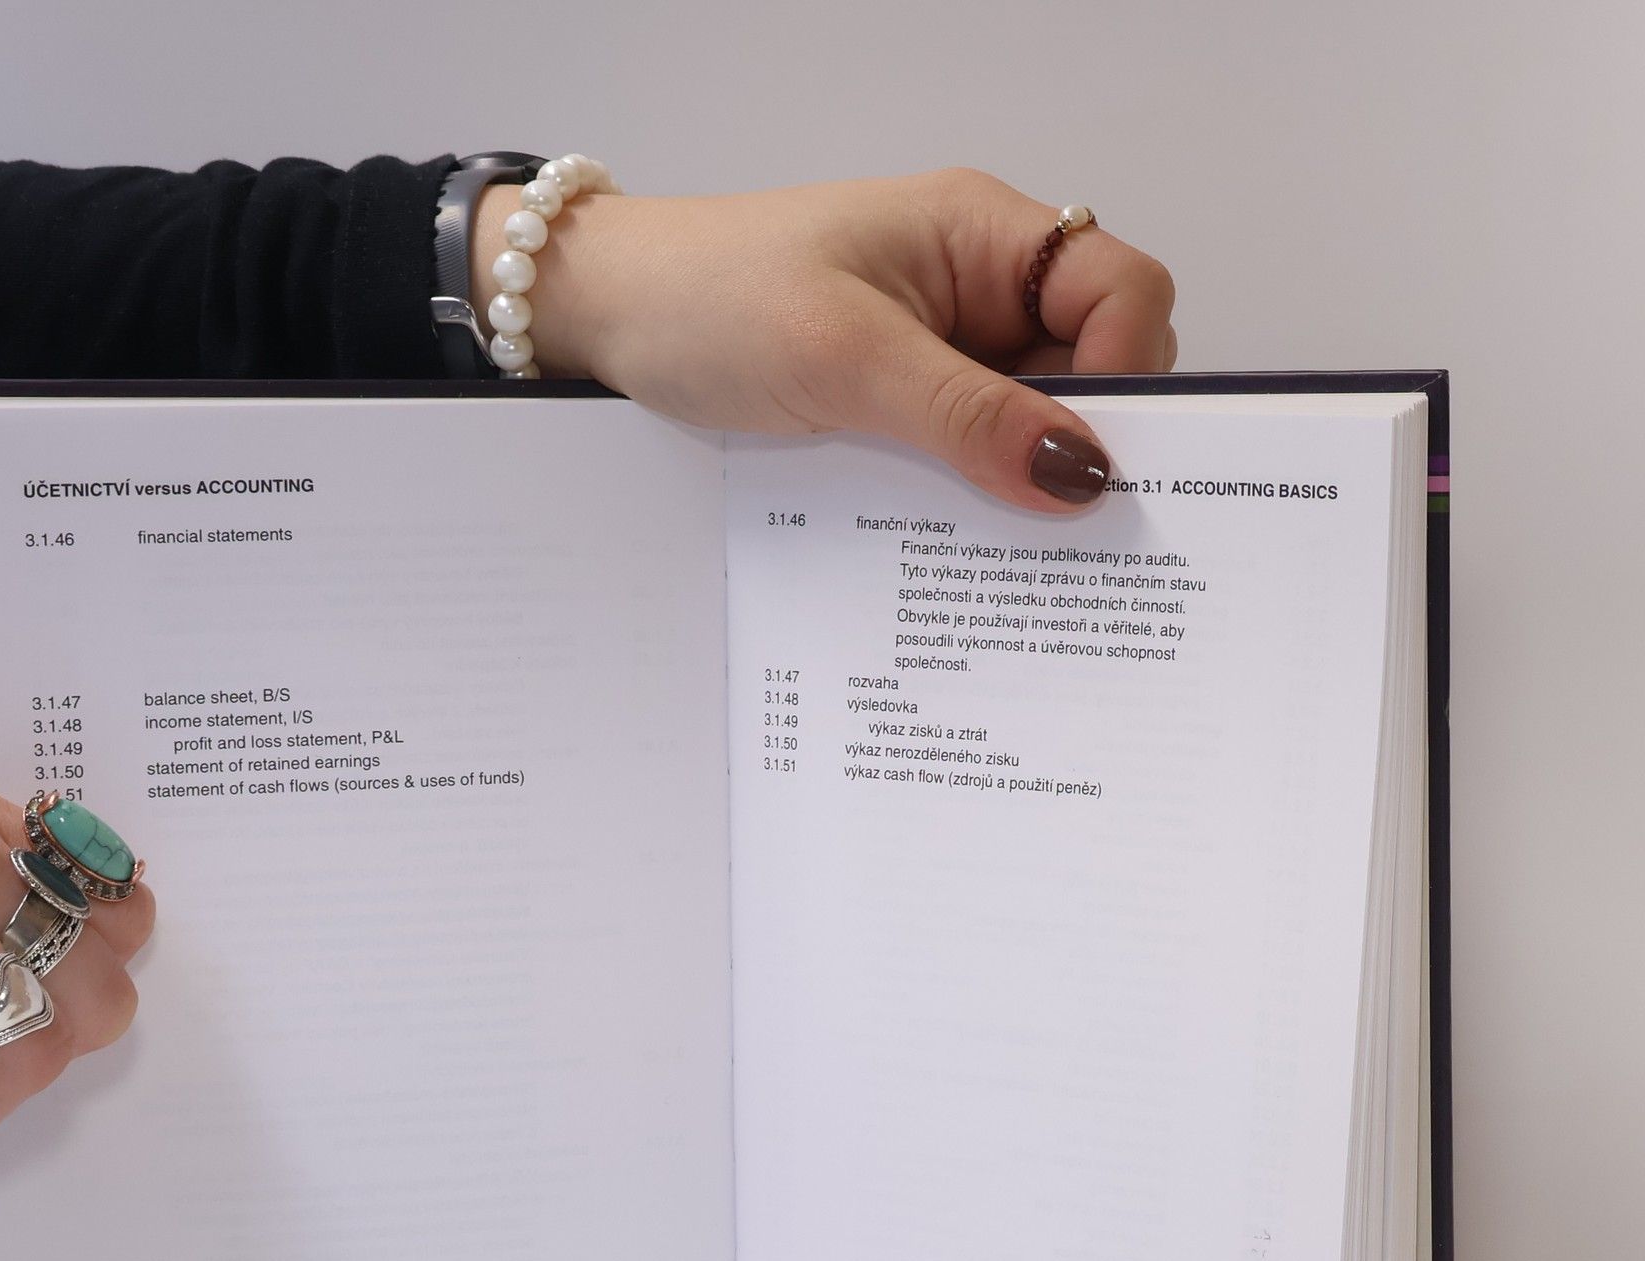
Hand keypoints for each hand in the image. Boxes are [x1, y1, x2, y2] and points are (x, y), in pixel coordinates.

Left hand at [473, 167, 1175, 511]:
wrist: (606, 320)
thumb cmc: (708, 301)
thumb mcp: (842, 359)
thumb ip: (965, 416)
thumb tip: (1083, 476)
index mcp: (983, 237)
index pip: (1123, 291)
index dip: (1130, 374)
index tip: (1090, 463)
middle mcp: (977, 289)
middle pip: (1092, 365)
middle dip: (1081, 443)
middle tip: (1050, 529)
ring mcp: (938, 351)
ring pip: (1027, 423)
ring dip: (1017, 481)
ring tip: (990, 546)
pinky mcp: (897, 405)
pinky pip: (965, 453)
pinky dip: (966, 495)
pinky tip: (945, 538)